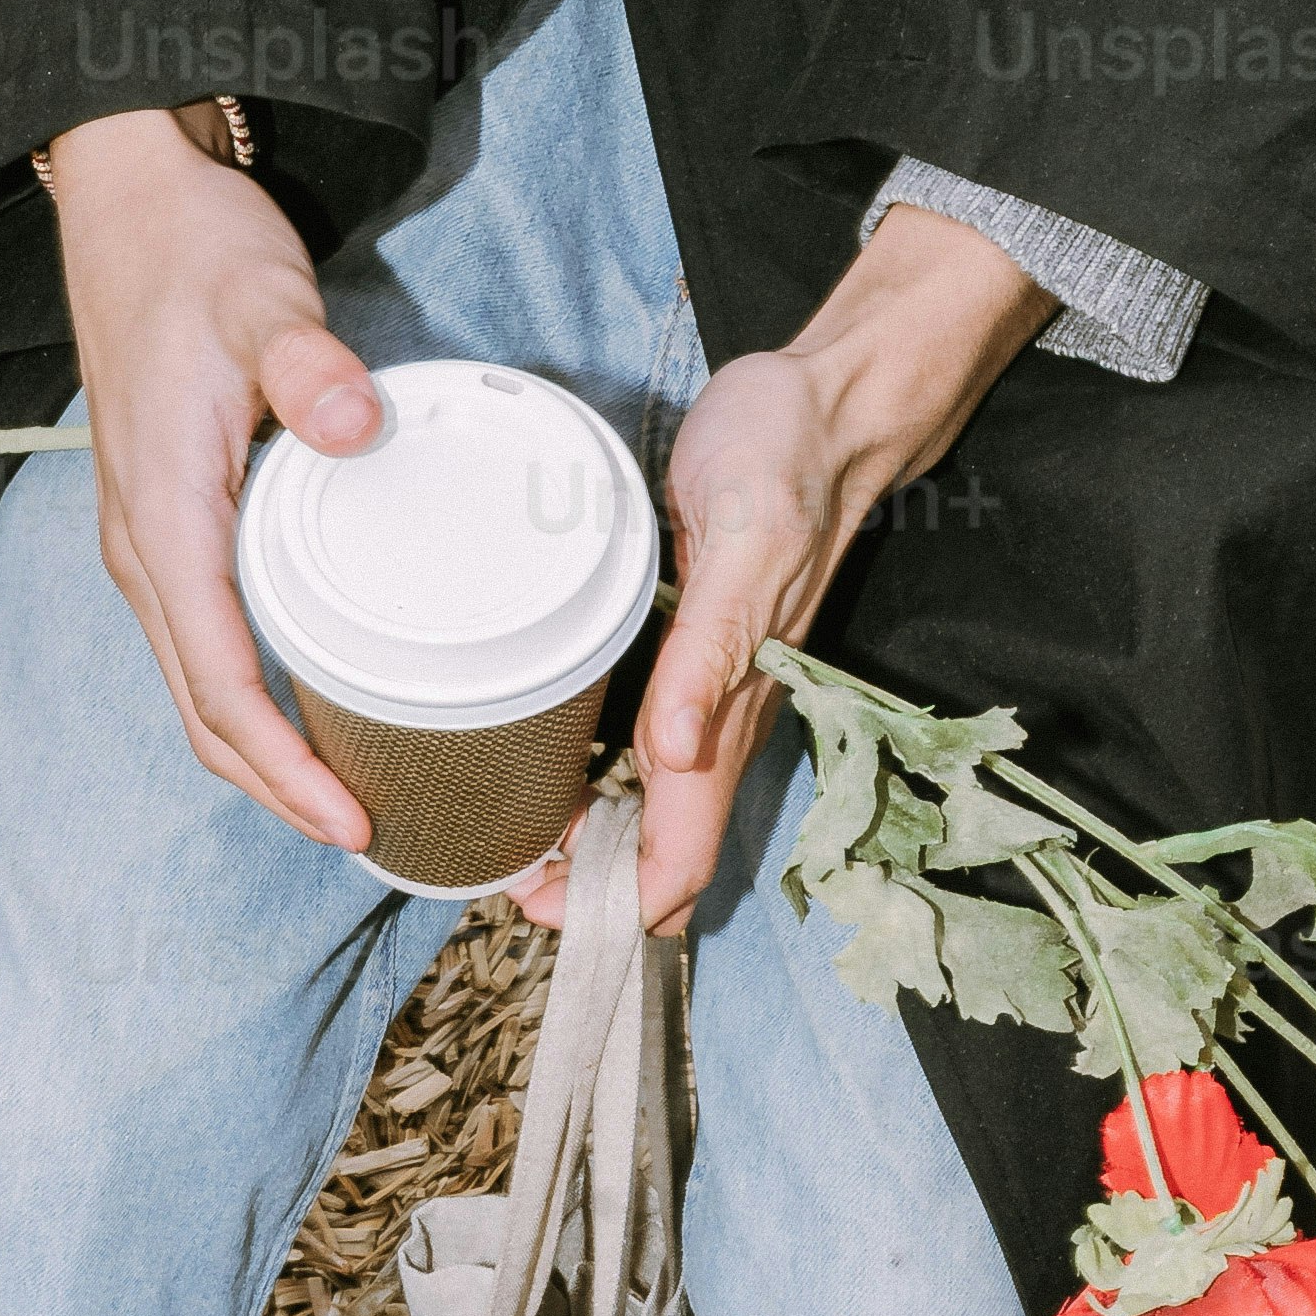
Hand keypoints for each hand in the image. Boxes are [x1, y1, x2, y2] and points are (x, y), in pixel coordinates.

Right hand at [42, 106, 384, 846]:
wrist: (129, 204)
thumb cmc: (192, 253)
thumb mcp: (259, 298)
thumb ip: (306, 363)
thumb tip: (353, 423)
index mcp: (164, 518)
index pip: (221, 680)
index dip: (284, 762)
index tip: (348, 819)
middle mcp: (144, 550)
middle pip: (203, 713)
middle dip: (279, 789)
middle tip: (370, 836)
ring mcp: (150, 545)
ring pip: (198, 689)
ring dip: (264, 756)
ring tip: (347, 799)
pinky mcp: (168, 529)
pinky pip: (205, 646)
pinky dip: (252, 702)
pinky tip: (311, 714)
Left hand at [521, 203, 1053, 933]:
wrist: (823, 407)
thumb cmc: (782, 463)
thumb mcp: (742, 540)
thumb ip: (711, 648)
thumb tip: (673, 754)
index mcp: (734, 714)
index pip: (682, 859)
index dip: (612, 908)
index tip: (531, 906)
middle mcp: (721, 724)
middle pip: (658, 855)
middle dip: (583, 893)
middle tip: (491, 872)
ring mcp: (708, 698)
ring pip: (647, 815)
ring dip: (580, 848)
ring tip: (498, 842)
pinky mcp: (689, 662)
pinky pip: (641, 758)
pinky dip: (588, 787)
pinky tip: (537, 772)